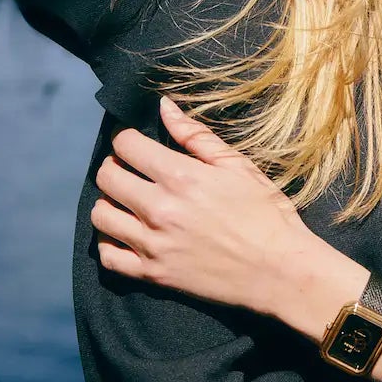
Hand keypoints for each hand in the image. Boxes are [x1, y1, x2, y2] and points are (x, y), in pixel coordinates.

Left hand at [91, 96, 367, 337]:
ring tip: (128, 202)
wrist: (281, 271)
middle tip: (130, 170)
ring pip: (100, 216)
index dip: (127, 139)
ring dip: (109, 203)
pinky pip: (108, 257)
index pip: (126, 145)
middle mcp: (160, 209)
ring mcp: (154, 245)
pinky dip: (110, 243)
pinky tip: (126, 234)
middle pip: (106, 177)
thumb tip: (163, 106)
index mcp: (181, 176)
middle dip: (114, 166)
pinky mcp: (153, 275)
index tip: (136, 144)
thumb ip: (196, 136)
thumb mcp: (238, 166)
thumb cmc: (266, 214)